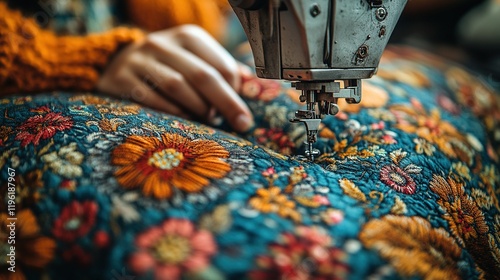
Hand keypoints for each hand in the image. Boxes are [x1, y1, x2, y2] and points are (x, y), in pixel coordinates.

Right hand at [97, 25, 253, 131]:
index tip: (240, 110)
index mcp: (187, 36)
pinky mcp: (120, 79)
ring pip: (177, 86)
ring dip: (198, 108)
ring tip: (208, 120)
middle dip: (227, 103)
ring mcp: (138, 59)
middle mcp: (162, 43)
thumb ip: (220, 70)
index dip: (235, 90)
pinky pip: (152, 100)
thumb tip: (251, 84)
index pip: (220, 64)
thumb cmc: (167, 68)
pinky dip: (173, 113)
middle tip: (242, 124)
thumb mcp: (193, 60)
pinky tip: (183, 120)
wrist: (115, 65)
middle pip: (202, 75)